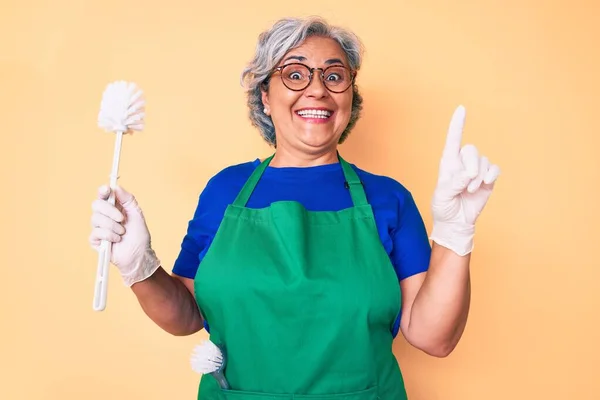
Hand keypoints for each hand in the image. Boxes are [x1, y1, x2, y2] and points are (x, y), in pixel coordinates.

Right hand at [89, 185, 160, 285]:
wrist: (139, 254)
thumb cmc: (139, 235)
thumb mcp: (136, 213)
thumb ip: (127, 199)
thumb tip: (116, 187)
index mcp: (114, 207)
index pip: (103, 195)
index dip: (103, 191)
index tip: (106, 190)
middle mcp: (104, 216)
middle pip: (96, 204)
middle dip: (110, 211)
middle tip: (122, 219)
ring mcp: (99, 228)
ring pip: (96, 219)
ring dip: (113, 226)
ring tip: (122, 233)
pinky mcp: (95, 240)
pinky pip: (96, 232)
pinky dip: (109, 236)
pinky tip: (117, 240)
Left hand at [429, 105, 499, 255]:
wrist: (455, 222)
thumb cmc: (444, 207)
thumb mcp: (443, 196)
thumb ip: (454, 184)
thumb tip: (469, 174)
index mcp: (448, 162)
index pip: (452, 140)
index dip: (457, 124)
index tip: (461, 108)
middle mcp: (462, 163)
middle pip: (472, 150)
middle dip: (472, 166)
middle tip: (468, 183)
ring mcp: (476, 170)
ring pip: (484, 161)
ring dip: (479, 177)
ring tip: (470, 191)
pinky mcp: (488, 179)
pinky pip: (495, 169)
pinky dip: (491, 176)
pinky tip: (485, 185)